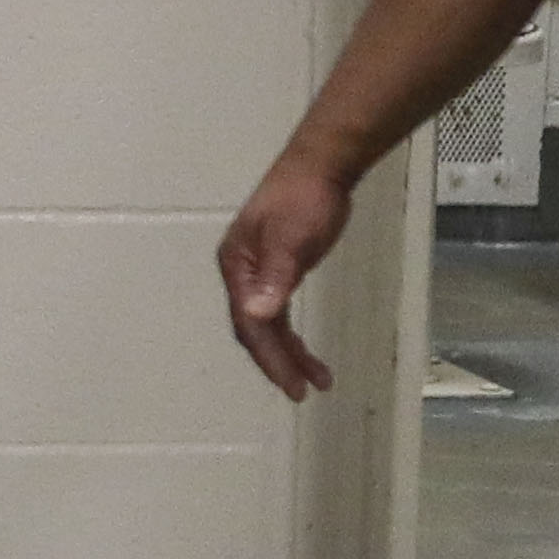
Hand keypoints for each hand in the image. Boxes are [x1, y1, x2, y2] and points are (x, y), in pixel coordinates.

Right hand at [216, 148, 356, 402]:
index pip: (249, 323)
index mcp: (237, 266)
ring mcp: (257, 272)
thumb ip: (277, 278)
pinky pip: (278, 312)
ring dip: (289, 352)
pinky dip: (291, 334)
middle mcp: (241, 273)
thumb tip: (258, 314)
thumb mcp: (293, 239)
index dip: (270, 358)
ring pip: (268, 324)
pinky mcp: (278, 269)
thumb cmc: (306, 199)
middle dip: (278, 362)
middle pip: (255, 329)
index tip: (294, 385)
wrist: (321, 167)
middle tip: (304, 391)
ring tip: (318, 379)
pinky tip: (305, 349)